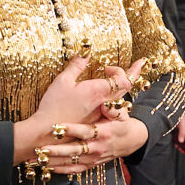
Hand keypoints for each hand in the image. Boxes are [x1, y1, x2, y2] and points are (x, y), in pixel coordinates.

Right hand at [16, 51, 143, 158]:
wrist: (47, 134)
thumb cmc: (53, 107)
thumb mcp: (63, 81)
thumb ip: (77, 65)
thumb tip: (86, 51)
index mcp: (98, 91)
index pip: (124, 79)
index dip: (127, 70)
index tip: (124, 65)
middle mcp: (104, 105)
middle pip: (126, 89)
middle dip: (132, 76)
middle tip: (138, 66)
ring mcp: (102, 116)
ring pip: (119, 101)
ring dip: (121, 90)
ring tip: (120, 81)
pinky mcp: (96, 125)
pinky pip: (111, 112)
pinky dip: (113, 103)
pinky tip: (108, 99)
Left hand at [28, 111, 148, 172]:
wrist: (130, 141)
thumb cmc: (122, 124)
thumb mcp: (122, 114)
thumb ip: (113, 109)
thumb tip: (106, 104)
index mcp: (104, 133)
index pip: (86, 132)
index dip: (72, 129)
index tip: (58, 127)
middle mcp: (98, 148)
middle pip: (75, 150)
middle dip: (58, 150)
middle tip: (42, 148)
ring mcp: (94, 158)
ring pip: (72, 161)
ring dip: (56, 161)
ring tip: (40, 158)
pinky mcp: (91, 164)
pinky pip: (75, 169)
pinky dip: (62, 170)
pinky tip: (48, 167)